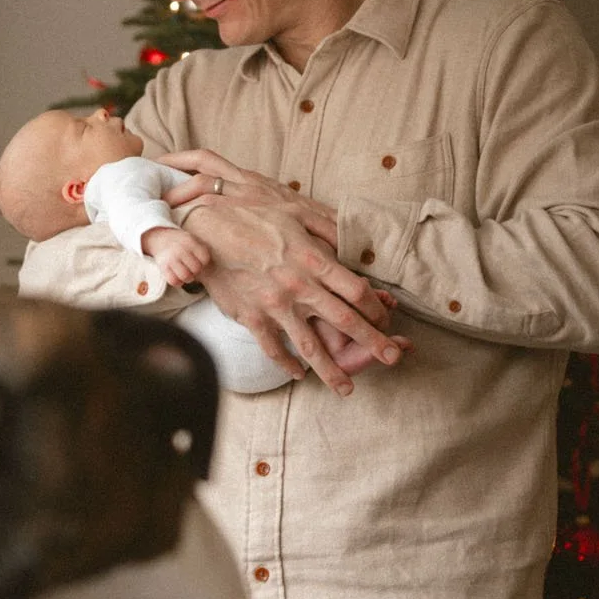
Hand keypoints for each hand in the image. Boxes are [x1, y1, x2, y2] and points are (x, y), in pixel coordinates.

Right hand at [142, 224, 209, 287]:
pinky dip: (178, 282)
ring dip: (189, 278)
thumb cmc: (182, 243)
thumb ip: (201, 250)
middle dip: (196, 270)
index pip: (204, 258)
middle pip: (196, 268)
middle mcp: (180, 249)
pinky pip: (174, 281)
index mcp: (189, 241)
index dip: (204, 262)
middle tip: (192, 267)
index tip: (199, 260)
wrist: (160, 239)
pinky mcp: (163, 267)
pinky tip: (179, 277)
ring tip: (187, 273)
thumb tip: (207, 267)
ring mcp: (171, 258)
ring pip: (186, 276)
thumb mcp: (192, 240)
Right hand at [156, 151, 410, 394]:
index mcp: (313, 259)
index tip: (386, 318)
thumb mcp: (296, 210)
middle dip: (373, 343)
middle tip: (393, 359)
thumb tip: (353, 242)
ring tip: (347, 389)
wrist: (205, 230)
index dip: (376, 308)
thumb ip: (328, 228)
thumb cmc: (252, 215)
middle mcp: (298, 287)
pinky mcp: (251, 317)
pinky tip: (299, 374)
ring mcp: (274, 306)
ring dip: (332, 370)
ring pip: (311, 346)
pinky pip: (273, 349)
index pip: (357, 290)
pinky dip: (287, 365)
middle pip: (345, 321)